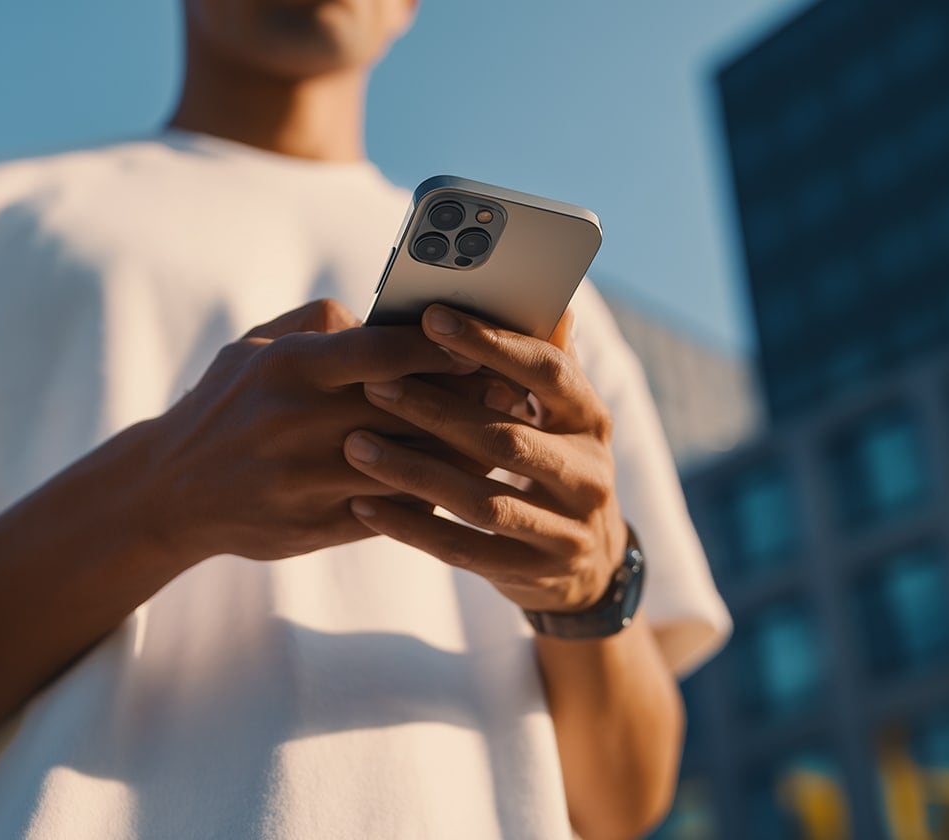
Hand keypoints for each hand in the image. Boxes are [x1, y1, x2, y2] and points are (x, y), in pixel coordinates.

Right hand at [144, 299, 482, 562]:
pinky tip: (461, 483)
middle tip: (516, 394)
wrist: (171, 492)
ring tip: (503, 439)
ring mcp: (307, 480)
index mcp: (289, 367)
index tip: (482, 344)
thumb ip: (321, 322)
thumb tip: (388, 316)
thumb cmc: (226, 405)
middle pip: (409, 410)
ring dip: (462, 454)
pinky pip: (392, 510)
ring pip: (410, 465)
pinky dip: (430, 496)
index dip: (441, 348)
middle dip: (468, 402)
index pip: (384, 351)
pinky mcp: (314, 525)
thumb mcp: (255, 347)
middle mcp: (299, 422)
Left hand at [342, 305, 628, 612]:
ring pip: (481, 501)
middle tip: (373, 385)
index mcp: (592, 420)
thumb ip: (547, 360)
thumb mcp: (563, 415)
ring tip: (356, 446)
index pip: (547, 372)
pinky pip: (463, 550)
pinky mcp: (532, 573)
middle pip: (505, 439)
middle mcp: (588, 475)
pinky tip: (364, 504)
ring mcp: (564, 531)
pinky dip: (411, 527)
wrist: (591, 565)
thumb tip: (548, 294)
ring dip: (413, 472)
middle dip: (436, 410)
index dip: (491, 344)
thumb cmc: (558, 463)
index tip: (431, 319)